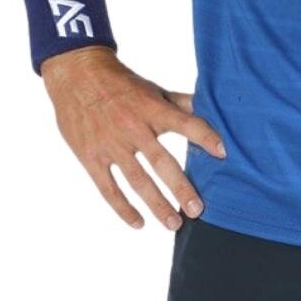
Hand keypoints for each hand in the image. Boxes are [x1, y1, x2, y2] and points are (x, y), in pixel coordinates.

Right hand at [41, 46, 226, 230]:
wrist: (78, 76)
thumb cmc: (121, 83)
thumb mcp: (152, 89)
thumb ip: (179, 103)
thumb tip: (208, 107)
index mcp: (151, 108)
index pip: (185, 123)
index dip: (204, 137)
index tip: (222, 153)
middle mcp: (133, 128)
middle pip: (161, 163)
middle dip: (181, 189)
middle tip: (197, 210)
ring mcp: (111, 145)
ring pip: (137, 181)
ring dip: (157, 205)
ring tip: (174, 224)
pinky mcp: (91, 157)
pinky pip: (108, 188)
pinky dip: (122, 208)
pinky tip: (139, 223)